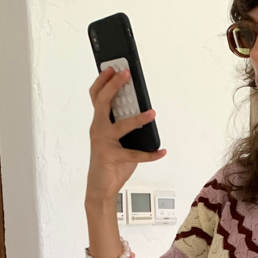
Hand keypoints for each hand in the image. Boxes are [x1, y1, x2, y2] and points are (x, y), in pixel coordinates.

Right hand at [85, 66, 166, 203]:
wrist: (100, 189)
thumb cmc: (110, 164)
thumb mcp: (118, 142)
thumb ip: (127, 129)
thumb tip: (146, 114)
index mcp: (99, 124)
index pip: (96, 97)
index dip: (103, 81)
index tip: (112, 68)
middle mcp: (98, 130)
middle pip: (102, 102)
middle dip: (114, 86)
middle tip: (126, 74)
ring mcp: (103, 143)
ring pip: (121, 126)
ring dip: (138, 118)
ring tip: (152, 112)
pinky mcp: (112, 157)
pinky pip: (135, 154)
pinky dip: (151, 154)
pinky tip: (161, 151)